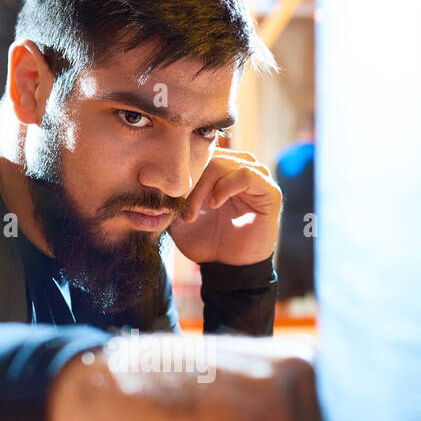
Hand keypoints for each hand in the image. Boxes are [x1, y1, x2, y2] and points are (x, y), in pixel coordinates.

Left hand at [168, 148, 281, 265]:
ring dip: (205, 185)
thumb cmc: (205, 241)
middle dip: (192, 182)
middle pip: (211, 156)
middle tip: (183, 211)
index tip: (170, 197)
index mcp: (221, 171)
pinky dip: (226, 186)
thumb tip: (151, 178)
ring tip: (195, 211)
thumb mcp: (179, 216)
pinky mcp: (269, 192)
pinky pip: (248, 174)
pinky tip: (214, 203)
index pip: (201, 152)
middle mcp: (240, 170)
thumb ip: (171, 196)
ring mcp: (257, 178)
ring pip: (226, 162)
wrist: (227, 268)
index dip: (183, 171)